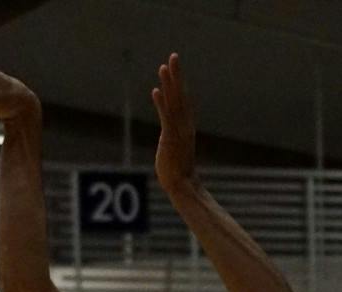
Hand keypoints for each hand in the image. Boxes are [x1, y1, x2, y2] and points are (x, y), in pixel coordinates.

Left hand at [150, 53, 197, 195]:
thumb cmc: (179, 172)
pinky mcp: (170, 138)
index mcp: (186, 126)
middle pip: (181, 95)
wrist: (183, 186)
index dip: (178, 83)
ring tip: (163, 66)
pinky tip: (155, 91)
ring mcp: (178, 131)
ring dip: (168, 84)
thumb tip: (169, 136)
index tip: (173, 68)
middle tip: (173, 56)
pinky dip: (161, 103)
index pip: (182, 100)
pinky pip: (166, 117)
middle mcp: (184, 125)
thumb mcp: (175, 150)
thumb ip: (173, 138)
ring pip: (174, 102)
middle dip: (176, 75)